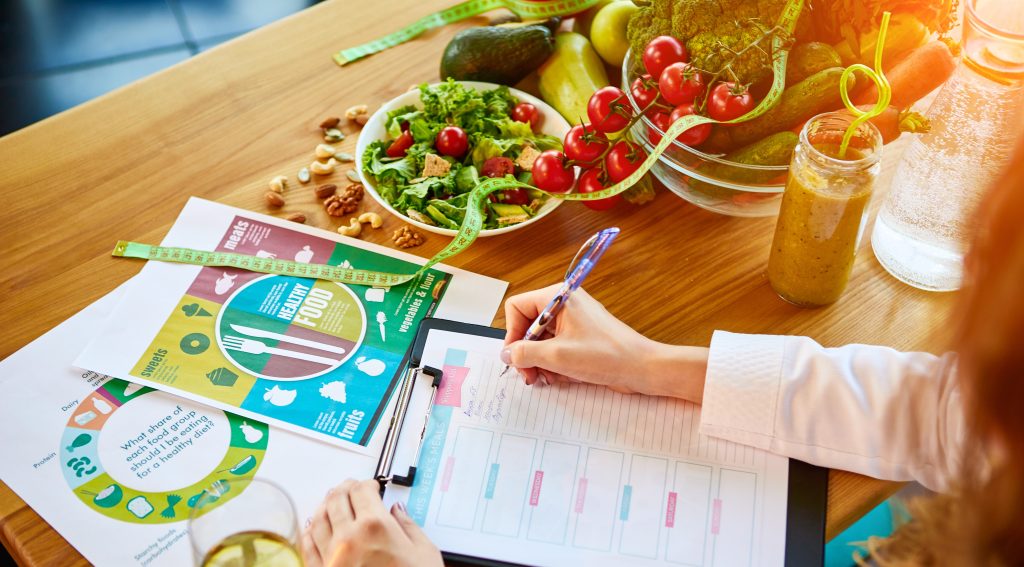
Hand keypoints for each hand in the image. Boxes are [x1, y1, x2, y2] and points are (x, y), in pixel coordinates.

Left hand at [302, 479, 441, 566]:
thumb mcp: (425, 552)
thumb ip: (409, 526)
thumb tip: (398, 512)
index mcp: (376, 527)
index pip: (362, 490)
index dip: (367, 483)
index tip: (371, 486)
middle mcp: (349, 538)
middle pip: (337, 499)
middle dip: (345, 489)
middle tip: (351, 488)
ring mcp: (332, 558)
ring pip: (318, 518)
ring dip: (325, 505)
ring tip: (332, 502)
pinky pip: (308, 545)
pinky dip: (309, 531)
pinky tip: (313, 527)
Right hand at [502, 284, 707, 401]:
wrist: (641, 368)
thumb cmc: (606, 355)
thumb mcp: (557, 356)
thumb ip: (524, 353)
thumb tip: (506, 354)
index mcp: (557, 298)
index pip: (517, 307)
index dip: (512, 333)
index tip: (516, 357)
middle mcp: (563, 305)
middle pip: (527, 325)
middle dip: (525, 352)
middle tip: (529, 375)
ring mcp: (573, 321)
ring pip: (540, 340)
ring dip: (539, 361)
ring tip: (546, 378)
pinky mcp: (580, 337)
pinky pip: (555, 348)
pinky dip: (553, 363)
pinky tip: (560, 378)